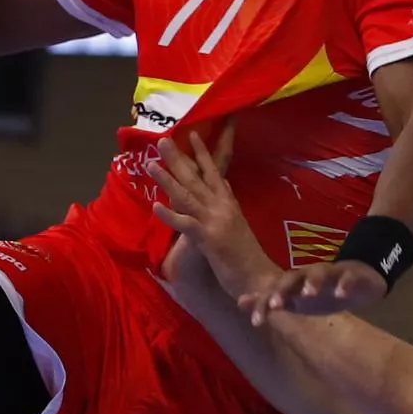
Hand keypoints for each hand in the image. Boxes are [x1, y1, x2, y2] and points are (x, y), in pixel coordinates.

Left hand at [152, 129, 295, 305]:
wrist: (261, 279)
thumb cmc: (248, 256)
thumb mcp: (239, 223)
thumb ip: (229, 202)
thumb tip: (224, 183)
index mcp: (229, 204)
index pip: (214, 172)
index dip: (202, 153)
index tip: (191, 134)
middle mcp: (222, 207)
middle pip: (197, 178)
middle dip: (178, 158)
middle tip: (161, 140)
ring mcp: (216, 221)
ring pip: (188, 195)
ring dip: (168, 179)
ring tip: (151, 164)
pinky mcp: (210, 239)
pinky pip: (186, 224)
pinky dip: (170, 216)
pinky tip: (155, 207)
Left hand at [266, 259, 389, 318]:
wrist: (356, 279)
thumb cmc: (320, 294)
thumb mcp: (294, 301)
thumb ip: (268, 301)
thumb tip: (239, 301)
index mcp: (293, 283)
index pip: (273, 291)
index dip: (263, 304)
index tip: (256, 322)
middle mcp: (308, 275)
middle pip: (292, 279)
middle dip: (283, 291)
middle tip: (276, 305)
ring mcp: (330, 273)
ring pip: (319, 273)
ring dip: (312, 282)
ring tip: (308, 294)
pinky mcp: (351, 274)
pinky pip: (347, 277)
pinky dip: (344, 284)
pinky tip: (341, 293)